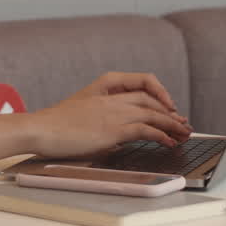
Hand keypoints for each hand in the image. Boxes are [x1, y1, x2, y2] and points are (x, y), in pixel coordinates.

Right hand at [29, 73, 192, 158]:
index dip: (161, 94)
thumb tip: (122, 137)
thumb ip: (104, 118)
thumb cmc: (56, 124)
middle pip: (152, 100)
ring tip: (184, 134)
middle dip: (172, 113)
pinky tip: (169, 142)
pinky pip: (146, 130)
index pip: (143, 84)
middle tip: (184, 124)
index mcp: (106, 86)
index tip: (170, 106)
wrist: (40, 128)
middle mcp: (113, 97)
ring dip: (173, 125)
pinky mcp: (114, 129)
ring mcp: (114, 112)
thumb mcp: (84, 112)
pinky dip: (162, 136)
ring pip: (154, 114)